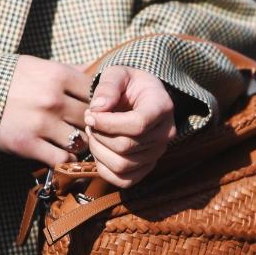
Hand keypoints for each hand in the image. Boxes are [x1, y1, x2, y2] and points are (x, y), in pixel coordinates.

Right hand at [0, 55, 92, 166]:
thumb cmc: (4, 78)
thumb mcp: (36, 65)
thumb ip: (67, 69)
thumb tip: (96, 68)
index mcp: (57, 75)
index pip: (96, 93)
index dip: (99, 102)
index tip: (94, 108)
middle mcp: (52, 99)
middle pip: (91, 118)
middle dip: (91, 125)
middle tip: (86, 129)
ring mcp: (40, 123)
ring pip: (80, 141)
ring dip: (79, 144)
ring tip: (72, 142)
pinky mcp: (27, 145)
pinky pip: (61, 158)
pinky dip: (64, 159)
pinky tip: (58, 153)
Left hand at [83, 65, 176, 188]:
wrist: (139, 96)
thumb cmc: (127, 84)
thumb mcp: (117, 73)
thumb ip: (108, 86)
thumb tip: (98, 109)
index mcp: (162, 107)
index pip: (138, 124)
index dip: (108, 123)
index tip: (90, 114)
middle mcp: (166, 133)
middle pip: (126, 146)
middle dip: (99, 135)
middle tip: (89, 121)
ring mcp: (158, 153)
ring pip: (123, 165)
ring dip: (98, 151)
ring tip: (93, 133)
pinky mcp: (147, 167)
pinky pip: (124, 181)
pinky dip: (104, 169)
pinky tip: (99, 149)